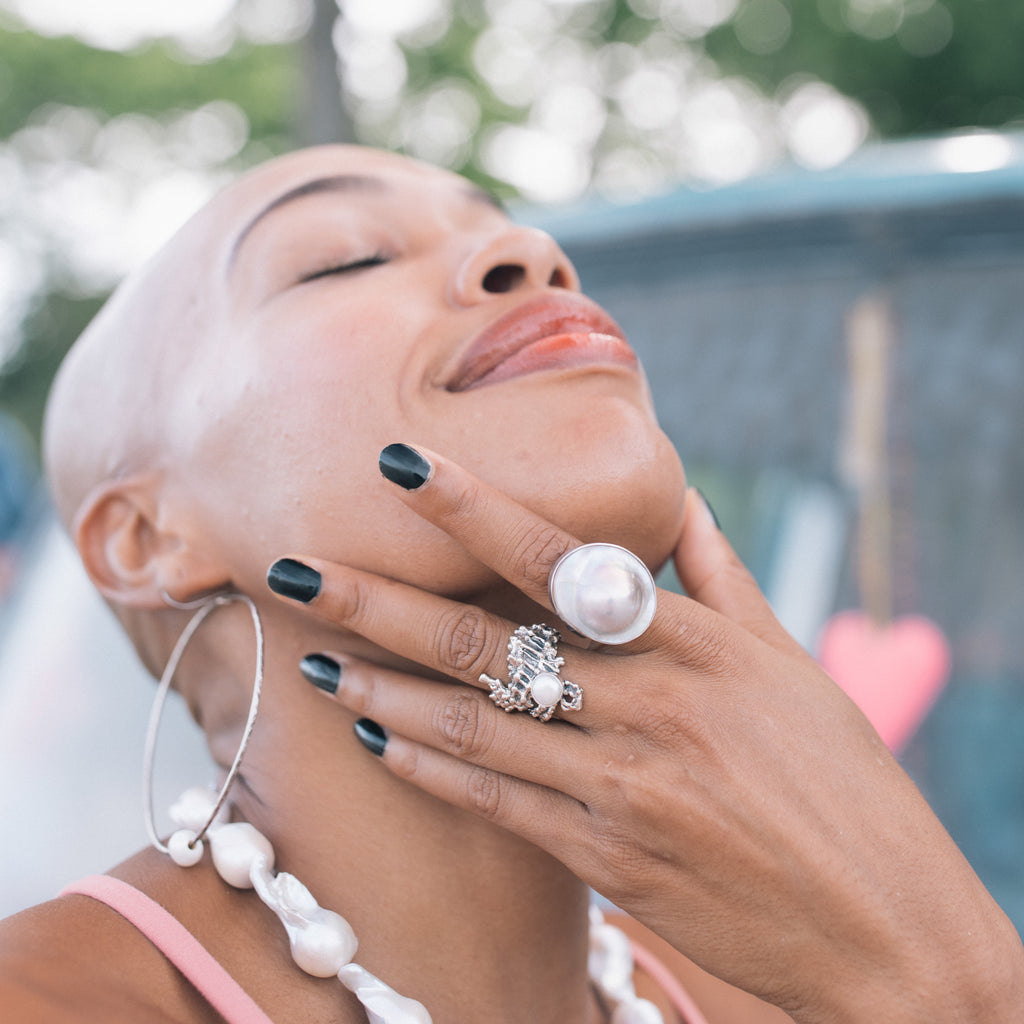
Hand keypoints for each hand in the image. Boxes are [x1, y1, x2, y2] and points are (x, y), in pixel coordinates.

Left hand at [269, 446, 1023, 1022]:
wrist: (883, 924)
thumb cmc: (842, 781)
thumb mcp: (788, 660)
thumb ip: (720, 576)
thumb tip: (677, 500)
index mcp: (693, 641)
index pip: (559, 556)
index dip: (470, 507)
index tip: (398, 467)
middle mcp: (648, 703)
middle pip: (485, 640)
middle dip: (381, 599)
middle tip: (295, 566)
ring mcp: (622, 784)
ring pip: (472, 724)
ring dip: (384, 690)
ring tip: (318, 659)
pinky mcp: (610, 856)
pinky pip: (498, 802)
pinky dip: (434, 768)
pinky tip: (381, 741)